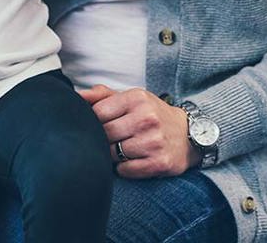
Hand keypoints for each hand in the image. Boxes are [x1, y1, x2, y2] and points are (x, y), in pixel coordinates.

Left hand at [79, 85, 199, 177]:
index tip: (104, 124)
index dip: (95, 121)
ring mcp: (153, 142)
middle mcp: (147, 118)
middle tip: (114, 138)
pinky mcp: (159, 163)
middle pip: (104, 134)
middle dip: (104, 138)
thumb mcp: (132, 99)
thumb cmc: (152, 115)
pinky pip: (125, 170)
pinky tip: (134, 160)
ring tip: (124, 148)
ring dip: (113, 154)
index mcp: (137, 98)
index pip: (98, 112)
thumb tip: (77, 96)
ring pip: (112, 154)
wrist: (188, 135)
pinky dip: (124, 168)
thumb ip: (102, 96)